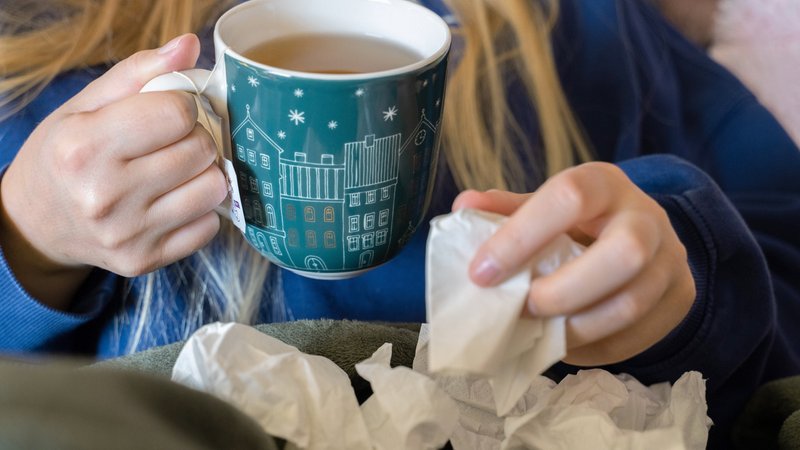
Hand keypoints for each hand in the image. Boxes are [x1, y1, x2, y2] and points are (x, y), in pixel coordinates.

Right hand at [0, 34, 227, 308]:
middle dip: (196, 138)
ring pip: (213, 189)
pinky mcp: (144, 260)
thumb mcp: (85, 107)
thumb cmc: (65, 156)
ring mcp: (127, 234)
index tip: (171, 110)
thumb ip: (139, 73)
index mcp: (85, 146)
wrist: (35, 223)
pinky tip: (174, 201)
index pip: (177, 113)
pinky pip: (208, 228)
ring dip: (205, 174)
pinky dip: (200, 210)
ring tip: (178, 170)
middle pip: (200, 150)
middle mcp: (105, 195)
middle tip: (174, 141)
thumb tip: (189, 46)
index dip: (183, 105)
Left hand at [452, 162, 695, 365]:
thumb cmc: (580, 222)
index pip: (569, 197)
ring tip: (537, 332)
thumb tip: (463, 207)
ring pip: (631, 304)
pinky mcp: (681, 298)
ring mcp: (671, 260)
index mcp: (605, 183)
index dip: (521, 236)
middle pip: (624, 254)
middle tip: (524, 307)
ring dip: (574, 328)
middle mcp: (648, 217)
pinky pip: (637, 337)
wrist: (644, 236)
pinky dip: (592, 348)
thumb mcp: (547, 206)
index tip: (481, 273)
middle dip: (564, 290)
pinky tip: (563, 343)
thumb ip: (507, 210)